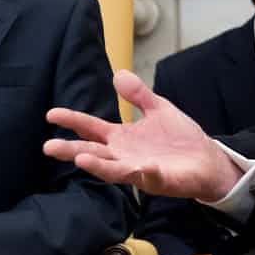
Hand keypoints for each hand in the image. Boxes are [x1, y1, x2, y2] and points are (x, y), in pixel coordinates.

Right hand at [44, 70, 243, 201]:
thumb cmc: (179, 138)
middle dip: (71, 150)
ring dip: (98, 166)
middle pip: (92, 152)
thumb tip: (117, 74)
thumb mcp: (158, 108)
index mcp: (121, 138)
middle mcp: (123, 155)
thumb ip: (138, 94)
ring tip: (80, 159)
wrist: (207, 160)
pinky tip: (139, 166)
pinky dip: (142, 172)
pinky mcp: (158, 180)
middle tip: (48, 147)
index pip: (91, 128)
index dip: (72, 121)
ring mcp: (138, 170)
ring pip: (113, 170)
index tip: (51, 114)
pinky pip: (148, 176)